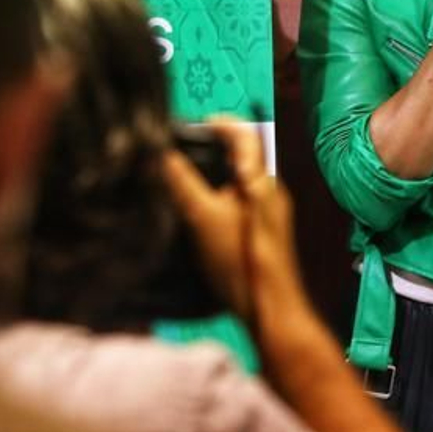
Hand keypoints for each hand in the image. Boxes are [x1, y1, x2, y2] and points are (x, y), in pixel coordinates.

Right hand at [160, 120, 302, 320]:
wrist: (270, 308)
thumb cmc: (241, 260)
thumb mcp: (204, 217)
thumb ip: (184, 183)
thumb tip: (162, 154)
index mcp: (262, 179)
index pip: (247, 134)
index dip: (221, 123)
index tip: (196, 124)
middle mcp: (270, 190)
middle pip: (244, 154)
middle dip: (214, 146)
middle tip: (183, 148)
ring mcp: (268, 211)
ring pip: (240, 178)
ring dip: (215, 170)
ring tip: (183, 174)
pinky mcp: (261, 230)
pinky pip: (239, 198)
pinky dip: (219, 193)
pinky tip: (197, 208)